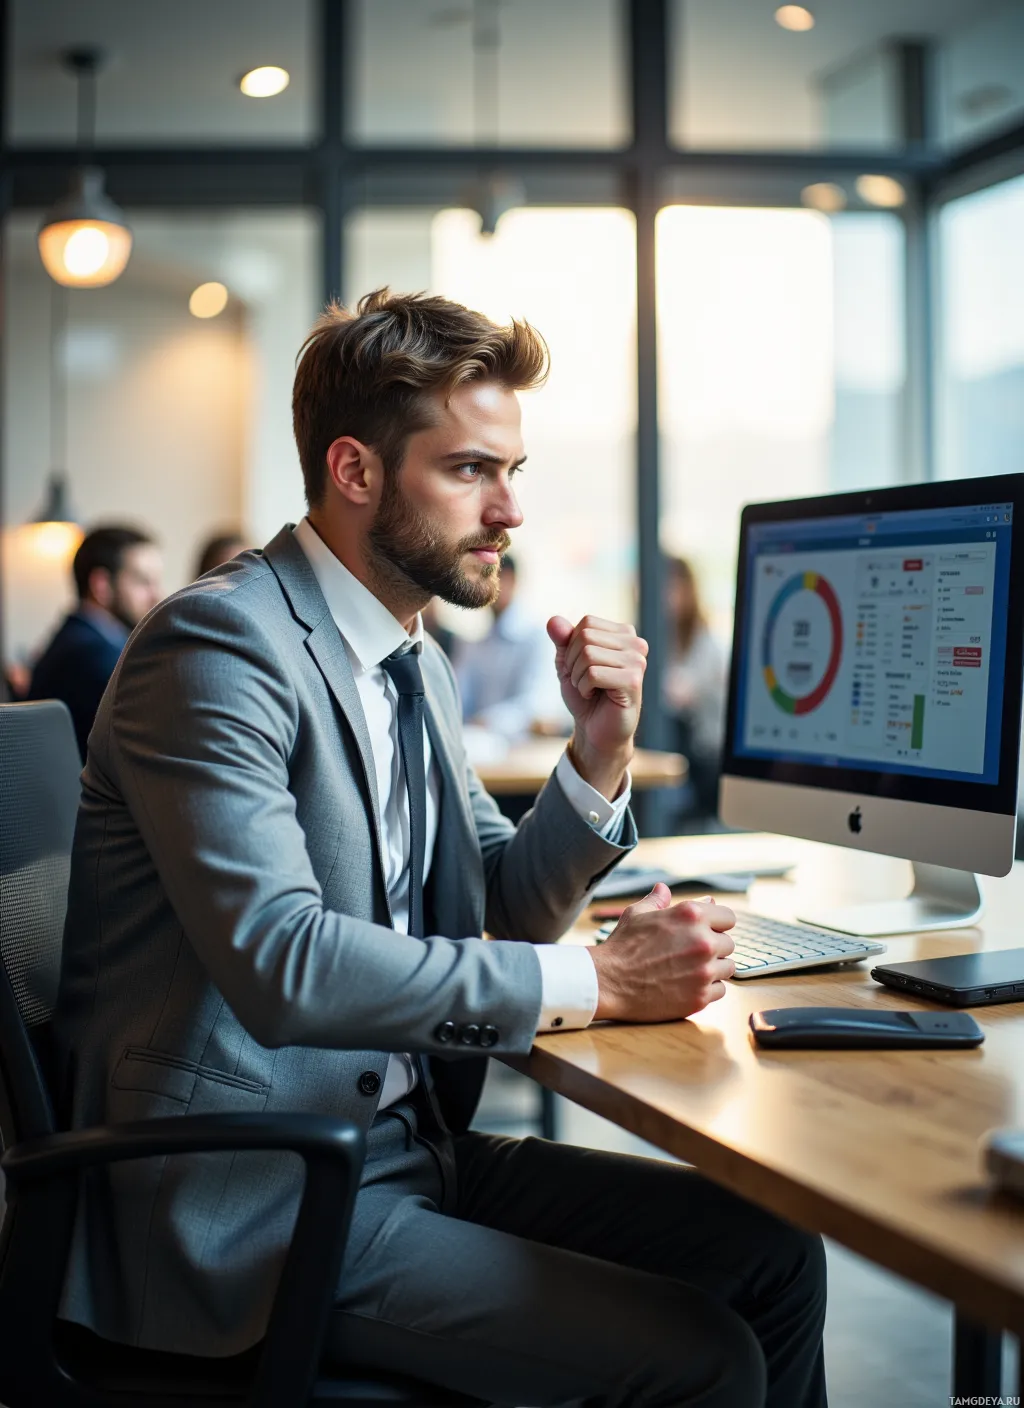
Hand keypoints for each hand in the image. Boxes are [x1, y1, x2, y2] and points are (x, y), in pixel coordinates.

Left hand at [547, 614, 647, 798]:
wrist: (594, 729)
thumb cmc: (585, 695)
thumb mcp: (568, 662)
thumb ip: (562, 640)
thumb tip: (552, 620)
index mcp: (624, 634)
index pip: (586, 623)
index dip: (572, 647)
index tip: (581, 667)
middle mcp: (636, 644)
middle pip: (586, 637)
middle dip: (574, 663)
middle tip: (584, 681)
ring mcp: (638, 662)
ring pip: (588, 655)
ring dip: (579, 677)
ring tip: (590, 689)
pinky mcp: (634, 681)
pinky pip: (593, 673)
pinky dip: (584, 687)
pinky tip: (596, 696)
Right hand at [589, 883, 735, 1022]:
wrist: (608, 982)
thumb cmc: (621, 946)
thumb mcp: (637, 914)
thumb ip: (657, 900)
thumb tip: (664, 889)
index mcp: (691, 915)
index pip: (728, 917)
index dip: (716, 924)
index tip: (706, 932)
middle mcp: (703, 941)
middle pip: (729, 943)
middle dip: (713, 947)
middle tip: (690, 954)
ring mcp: (704, 971)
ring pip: (727, 967)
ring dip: (713, 969)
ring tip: (689, 970)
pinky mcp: (701, 997)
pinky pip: (720, 991)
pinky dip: (707, 989)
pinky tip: (687, 986)